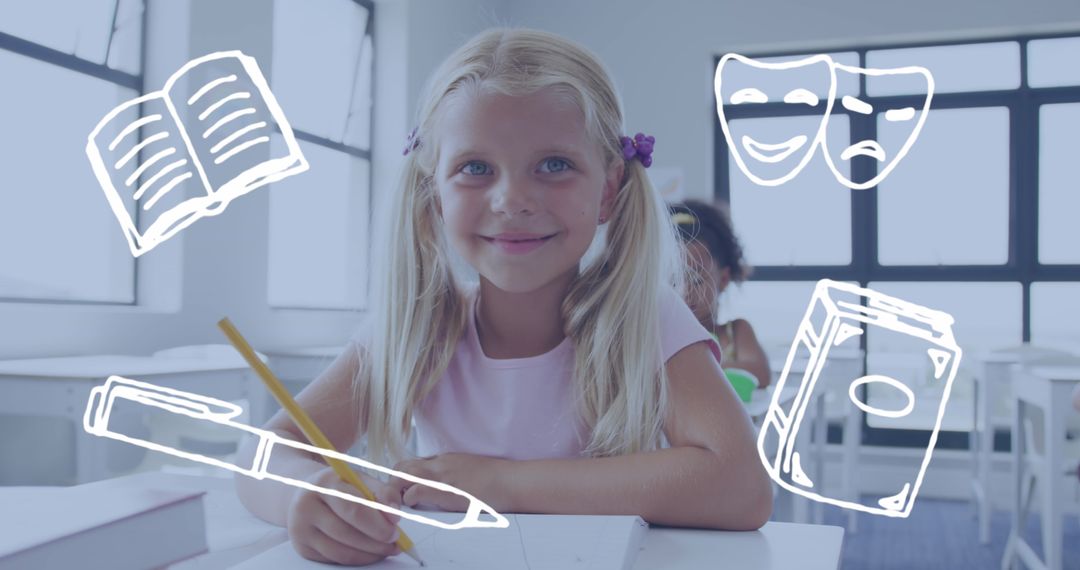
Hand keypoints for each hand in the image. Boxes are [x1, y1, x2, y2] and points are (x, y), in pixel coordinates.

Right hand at [285, 466, 403, 565]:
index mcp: (323, 484)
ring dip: (370, 553)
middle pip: (346, 532)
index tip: (396, 526)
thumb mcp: (359, 479)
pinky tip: (371, 552)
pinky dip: (358, 558)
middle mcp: (306, 507)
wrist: (305, 493)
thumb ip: (381, 492)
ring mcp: (301, 530)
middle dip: (376, 540)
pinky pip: (336, 559)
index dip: (377, 521)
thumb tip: (394, 515)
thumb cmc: (340, 486)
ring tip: (388, 548)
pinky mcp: (303, 548)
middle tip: (395, 541)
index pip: (353, 507)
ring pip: (341, 551)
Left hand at [390, 453, 509, 512]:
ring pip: (402, 474)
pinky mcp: (444, 490)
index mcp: (445, 459)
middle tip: (397, 498)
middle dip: (393, 481)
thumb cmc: (497, 479)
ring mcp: (440, 475)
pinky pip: (414, 490)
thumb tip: (445, 487)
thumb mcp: (471, 469)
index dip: (404, 477)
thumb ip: (454, 473)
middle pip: (402, 465)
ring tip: (401, 502)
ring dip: (397, 488)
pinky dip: (408, 498)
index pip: (413, 463)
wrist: (511, 481)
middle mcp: (439, 464)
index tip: (404, 489)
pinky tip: (413, 505)